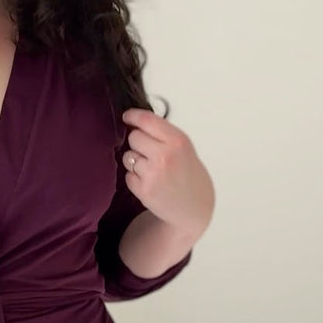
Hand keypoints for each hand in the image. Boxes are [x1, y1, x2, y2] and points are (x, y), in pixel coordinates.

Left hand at [120, 107, 214, 238]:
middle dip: (138, 143)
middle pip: (134, 137)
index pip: (147, 120)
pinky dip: (135, 178)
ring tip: (153, 170)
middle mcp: (165, 156)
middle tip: (150, 153)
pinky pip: (128, 175)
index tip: (127, 116)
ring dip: (135, 162)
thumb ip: (162, 133)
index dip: (133, 116)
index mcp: (177, 141)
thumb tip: (134, 121)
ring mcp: (153, 174)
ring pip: (128, 156)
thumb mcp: (183, 147)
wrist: (194, 206)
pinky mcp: (143, 190)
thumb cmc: (188, 174)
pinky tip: (150, 182)